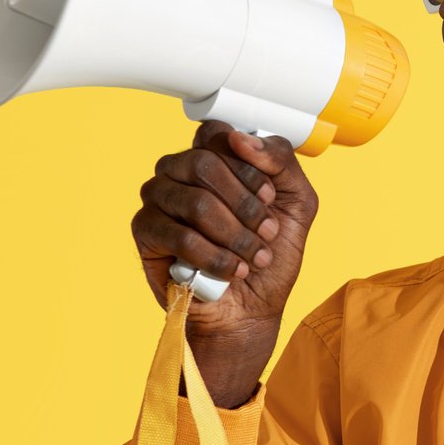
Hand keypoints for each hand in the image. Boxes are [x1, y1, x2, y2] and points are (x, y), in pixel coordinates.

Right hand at [131, 120, 319, 342]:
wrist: (253, 310)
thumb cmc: (271, 255)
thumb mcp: (298, 202)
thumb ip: (281, 161)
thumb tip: (241, 139)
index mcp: (213, 157)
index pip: (218, 134)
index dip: (249, 166)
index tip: (269, 198)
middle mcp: (179, 171)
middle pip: (204, 164)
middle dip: (245, 205)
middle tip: (266, 233)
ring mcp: (158, 199)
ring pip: (195, 202)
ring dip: (235, 235)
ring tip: (253, 258)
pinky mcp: (146, 232)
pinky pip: (179, 235)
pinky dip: (214, 257)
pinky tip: (232, 271)